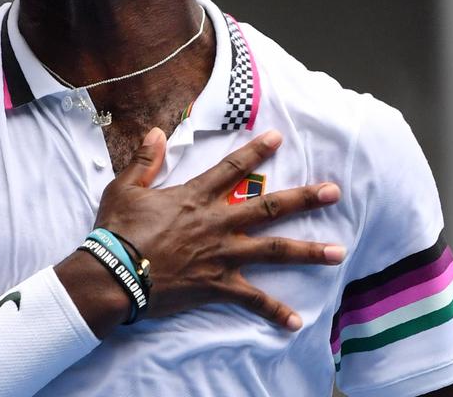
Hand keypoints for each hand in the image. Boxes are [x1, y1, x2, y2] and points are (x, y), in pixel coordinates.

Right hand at [94, 127, 343, 329]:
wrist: (113, 275)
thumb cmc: (116, 231)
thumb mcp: (124, 189)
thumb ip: (144, 161)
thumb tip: (154, 132)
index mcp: (195, 197)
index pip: (233, 168)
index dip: (257, 151)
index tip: (279, 138)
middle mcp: (217, 222)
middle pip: (270, 207)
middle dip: (305, 199)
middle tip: (334, 192)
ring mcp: (221, 255)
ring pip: (273, 250)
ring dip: (307, 251)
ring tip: (338, 252)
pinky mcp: (217, 285)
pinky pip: (252, 299)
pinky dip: (273, 310)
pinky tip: (295, 320)